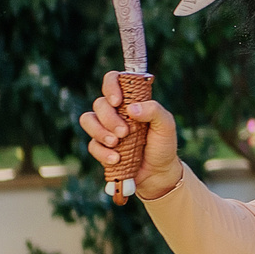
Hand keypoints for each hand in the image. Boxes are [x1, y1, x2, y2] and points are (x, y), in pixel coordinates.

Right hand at [80, 72, 181, 200]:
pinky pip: (91, 145)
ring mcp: (105, 129)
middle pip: (99, 104)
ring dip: (100, 131)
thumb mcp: (166, 125)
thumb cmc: (162, 144)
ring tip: (117, 143)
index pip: (113, 80)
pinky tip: (117, 159)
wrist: (158, 173)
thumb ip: (154, 110)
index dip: (111, 86)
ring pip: (87, 120)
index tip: (118, 101)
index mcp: (130, 100)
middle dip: (109, 118)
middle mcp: (115, 112)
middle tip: (125, 132)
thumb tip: (132, 108)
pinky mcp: (100, 147)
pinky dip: (103, 152)